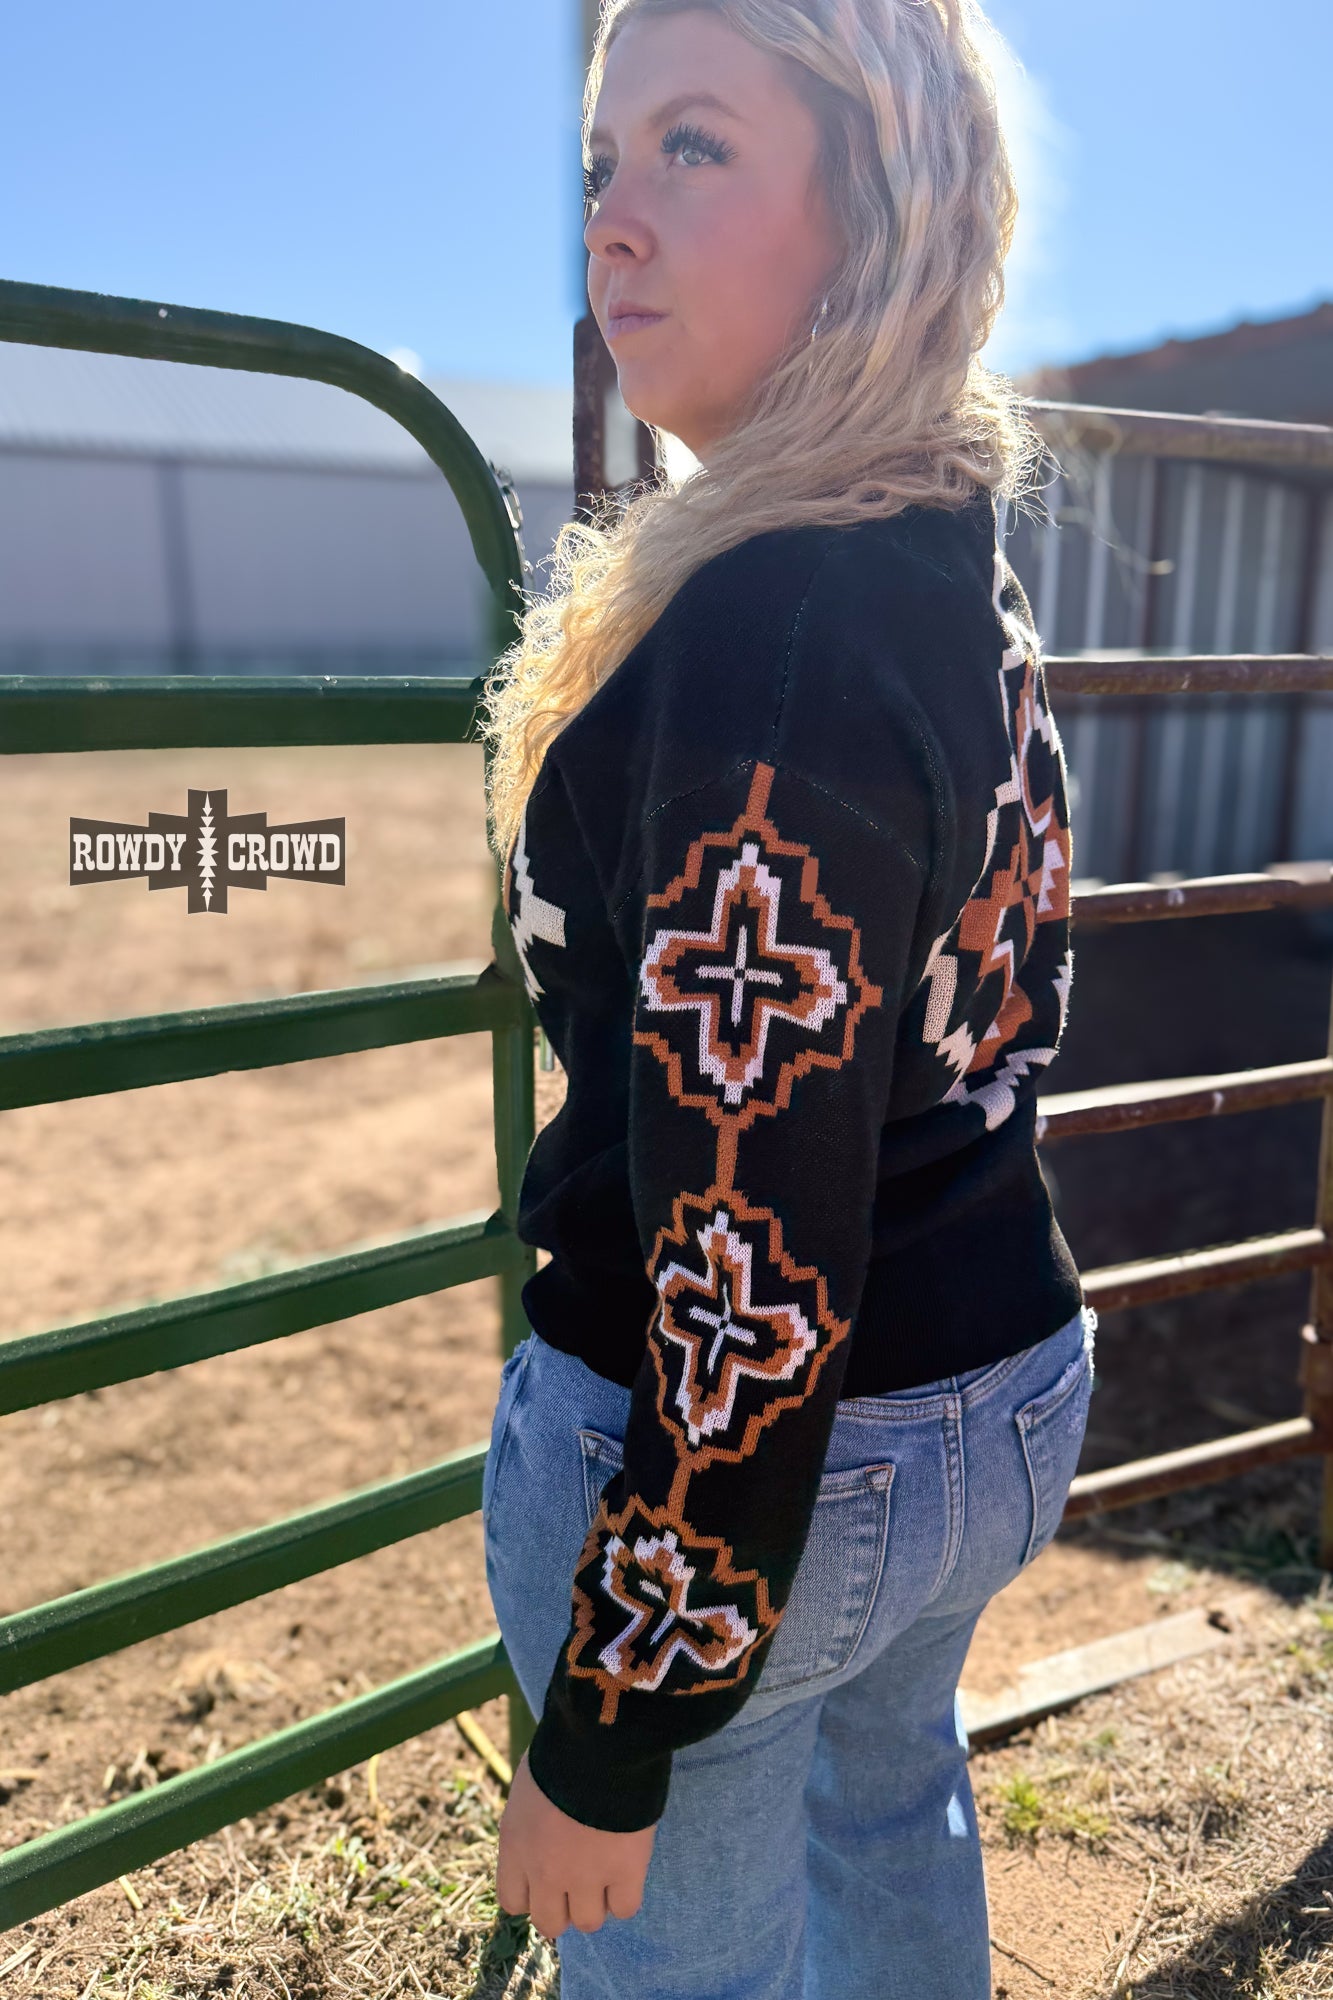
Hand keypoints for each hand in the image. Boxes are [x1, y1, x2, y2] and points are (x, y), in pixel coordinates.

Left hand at [495, 1748, 656, 1940]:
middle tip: (579, 1880)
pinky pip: (625, 1908)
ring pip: (588, 1922)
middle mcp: (545, 1871)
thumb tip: (539, 1834)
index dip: (533, 1893)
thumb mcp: (528, 1785)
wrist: (600, 1742)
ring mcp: (586, 1876)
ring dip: (596, 1902)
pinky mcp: (625, 1872)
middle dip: (564, 1905)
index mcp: (516, 1847)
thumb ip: (529, 1822)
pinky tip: (627, 1870)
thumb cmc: (561, 1750)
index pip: (513, 1902)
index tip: (547, 1877)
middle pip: (549, 1923)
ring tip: (606, 1873)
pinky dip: (626, 1895)